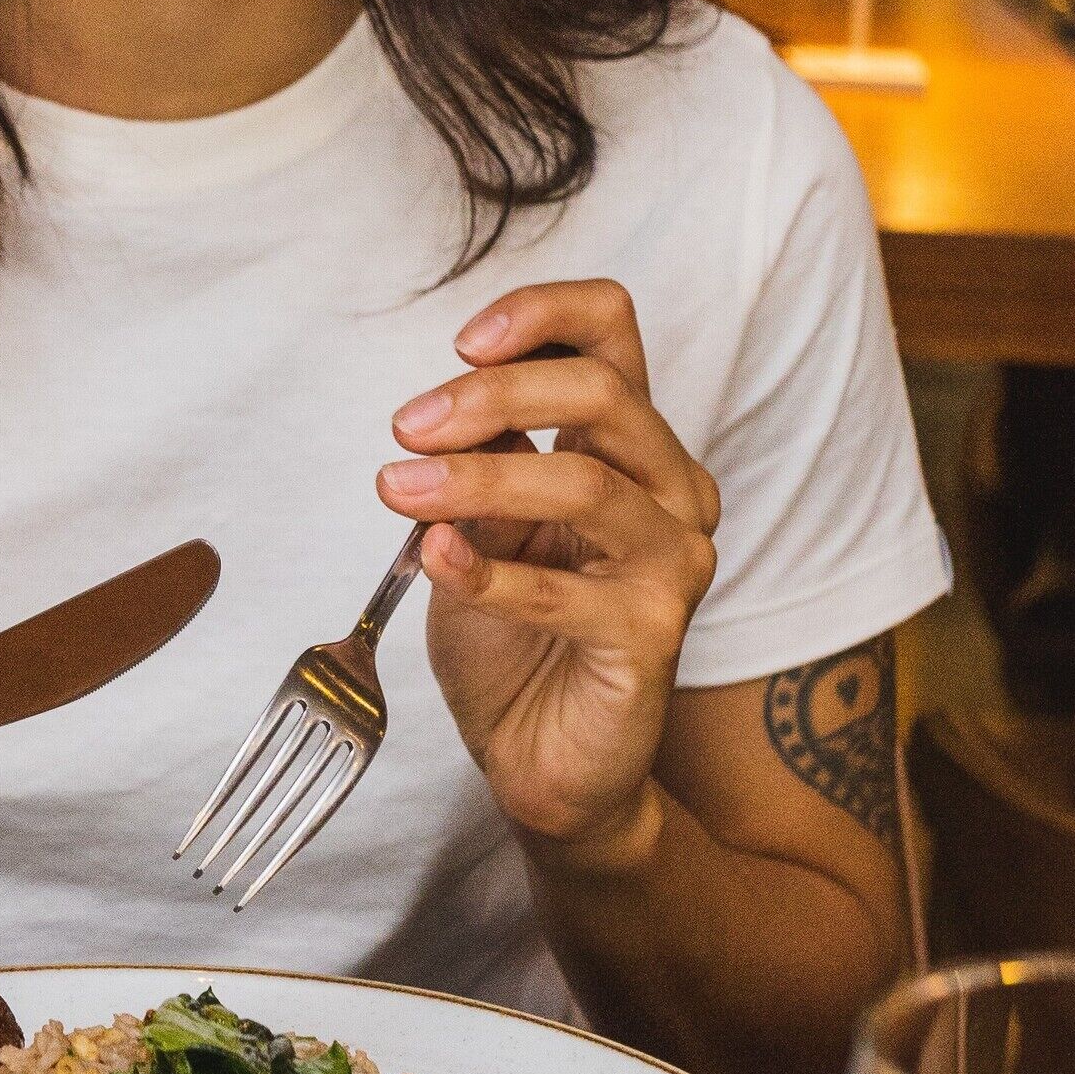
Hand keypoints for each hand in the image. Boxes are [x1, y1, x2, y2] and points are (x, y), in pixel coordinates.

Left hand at [377, 280, 720, 864]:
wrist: (539, 758)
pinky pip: (563, 592)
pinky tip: (434, 559)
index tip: (462, 341)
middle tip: (406, 427)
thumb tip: (455, 407)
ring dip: (478, 479)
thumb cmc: (513, 637)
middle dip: (493, 396)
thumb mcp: (476, 528)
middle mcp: (672, 491)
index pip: (613, 334)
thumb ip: (482, 462)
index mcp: (632, 446)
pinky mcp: (653, 636)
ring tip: (400, 490)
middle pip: (604, 394)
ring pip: (586, 485)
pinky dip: (487, 573)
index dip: (543, 315)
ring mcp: (674, 563)